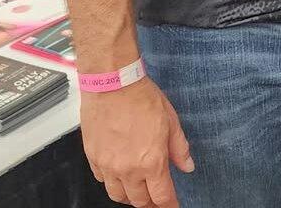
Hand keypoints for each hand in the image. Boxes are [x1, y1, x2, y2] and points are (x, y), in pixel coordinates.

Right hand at [81, 77, 193, 206]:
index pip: (162, 196)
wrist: (113, 84)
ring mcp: (108, 166)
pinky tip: (118, 173)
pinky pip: (102, 181)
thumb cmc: (141, 97)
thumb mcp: (171, 121)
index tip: (173, 206)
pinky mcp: (93, 159)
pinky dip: (112, 182)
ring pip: (118, 195)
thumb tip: (187, 165)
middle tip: (156, 196)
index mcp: (151, 161)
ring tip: (138, 189)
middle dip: (150, 201)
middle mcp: (128, 169)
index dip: (169, 205)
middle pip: (139, 200)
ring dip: (130, 196)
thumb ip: (179, 148)